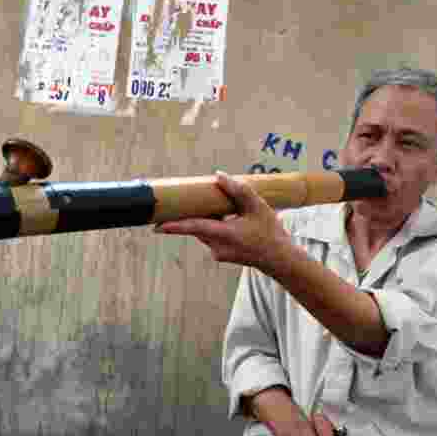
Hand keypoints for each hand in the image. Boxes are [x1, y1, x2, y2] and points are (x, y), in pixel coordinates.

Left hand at [153, 172, 292, 271]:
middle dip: (187, 215)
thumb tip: (219, 175)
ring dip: (203, 220)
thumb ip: (238, 190)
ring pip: (203, 232)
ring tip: (211, 208)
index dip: (174, 226)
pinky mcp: (221, 255)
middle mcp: (217, 246)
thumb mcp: (257, 207)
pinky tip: (225, 219)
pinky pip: (210, 237)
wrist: (280, 259)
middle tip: (174, 204)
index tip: (156, 226)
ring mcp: (218, 253)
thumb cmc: (270, 232)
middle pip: (196, 227)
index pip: (194, 228)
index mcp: (225, 234)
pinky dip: (212, 226)